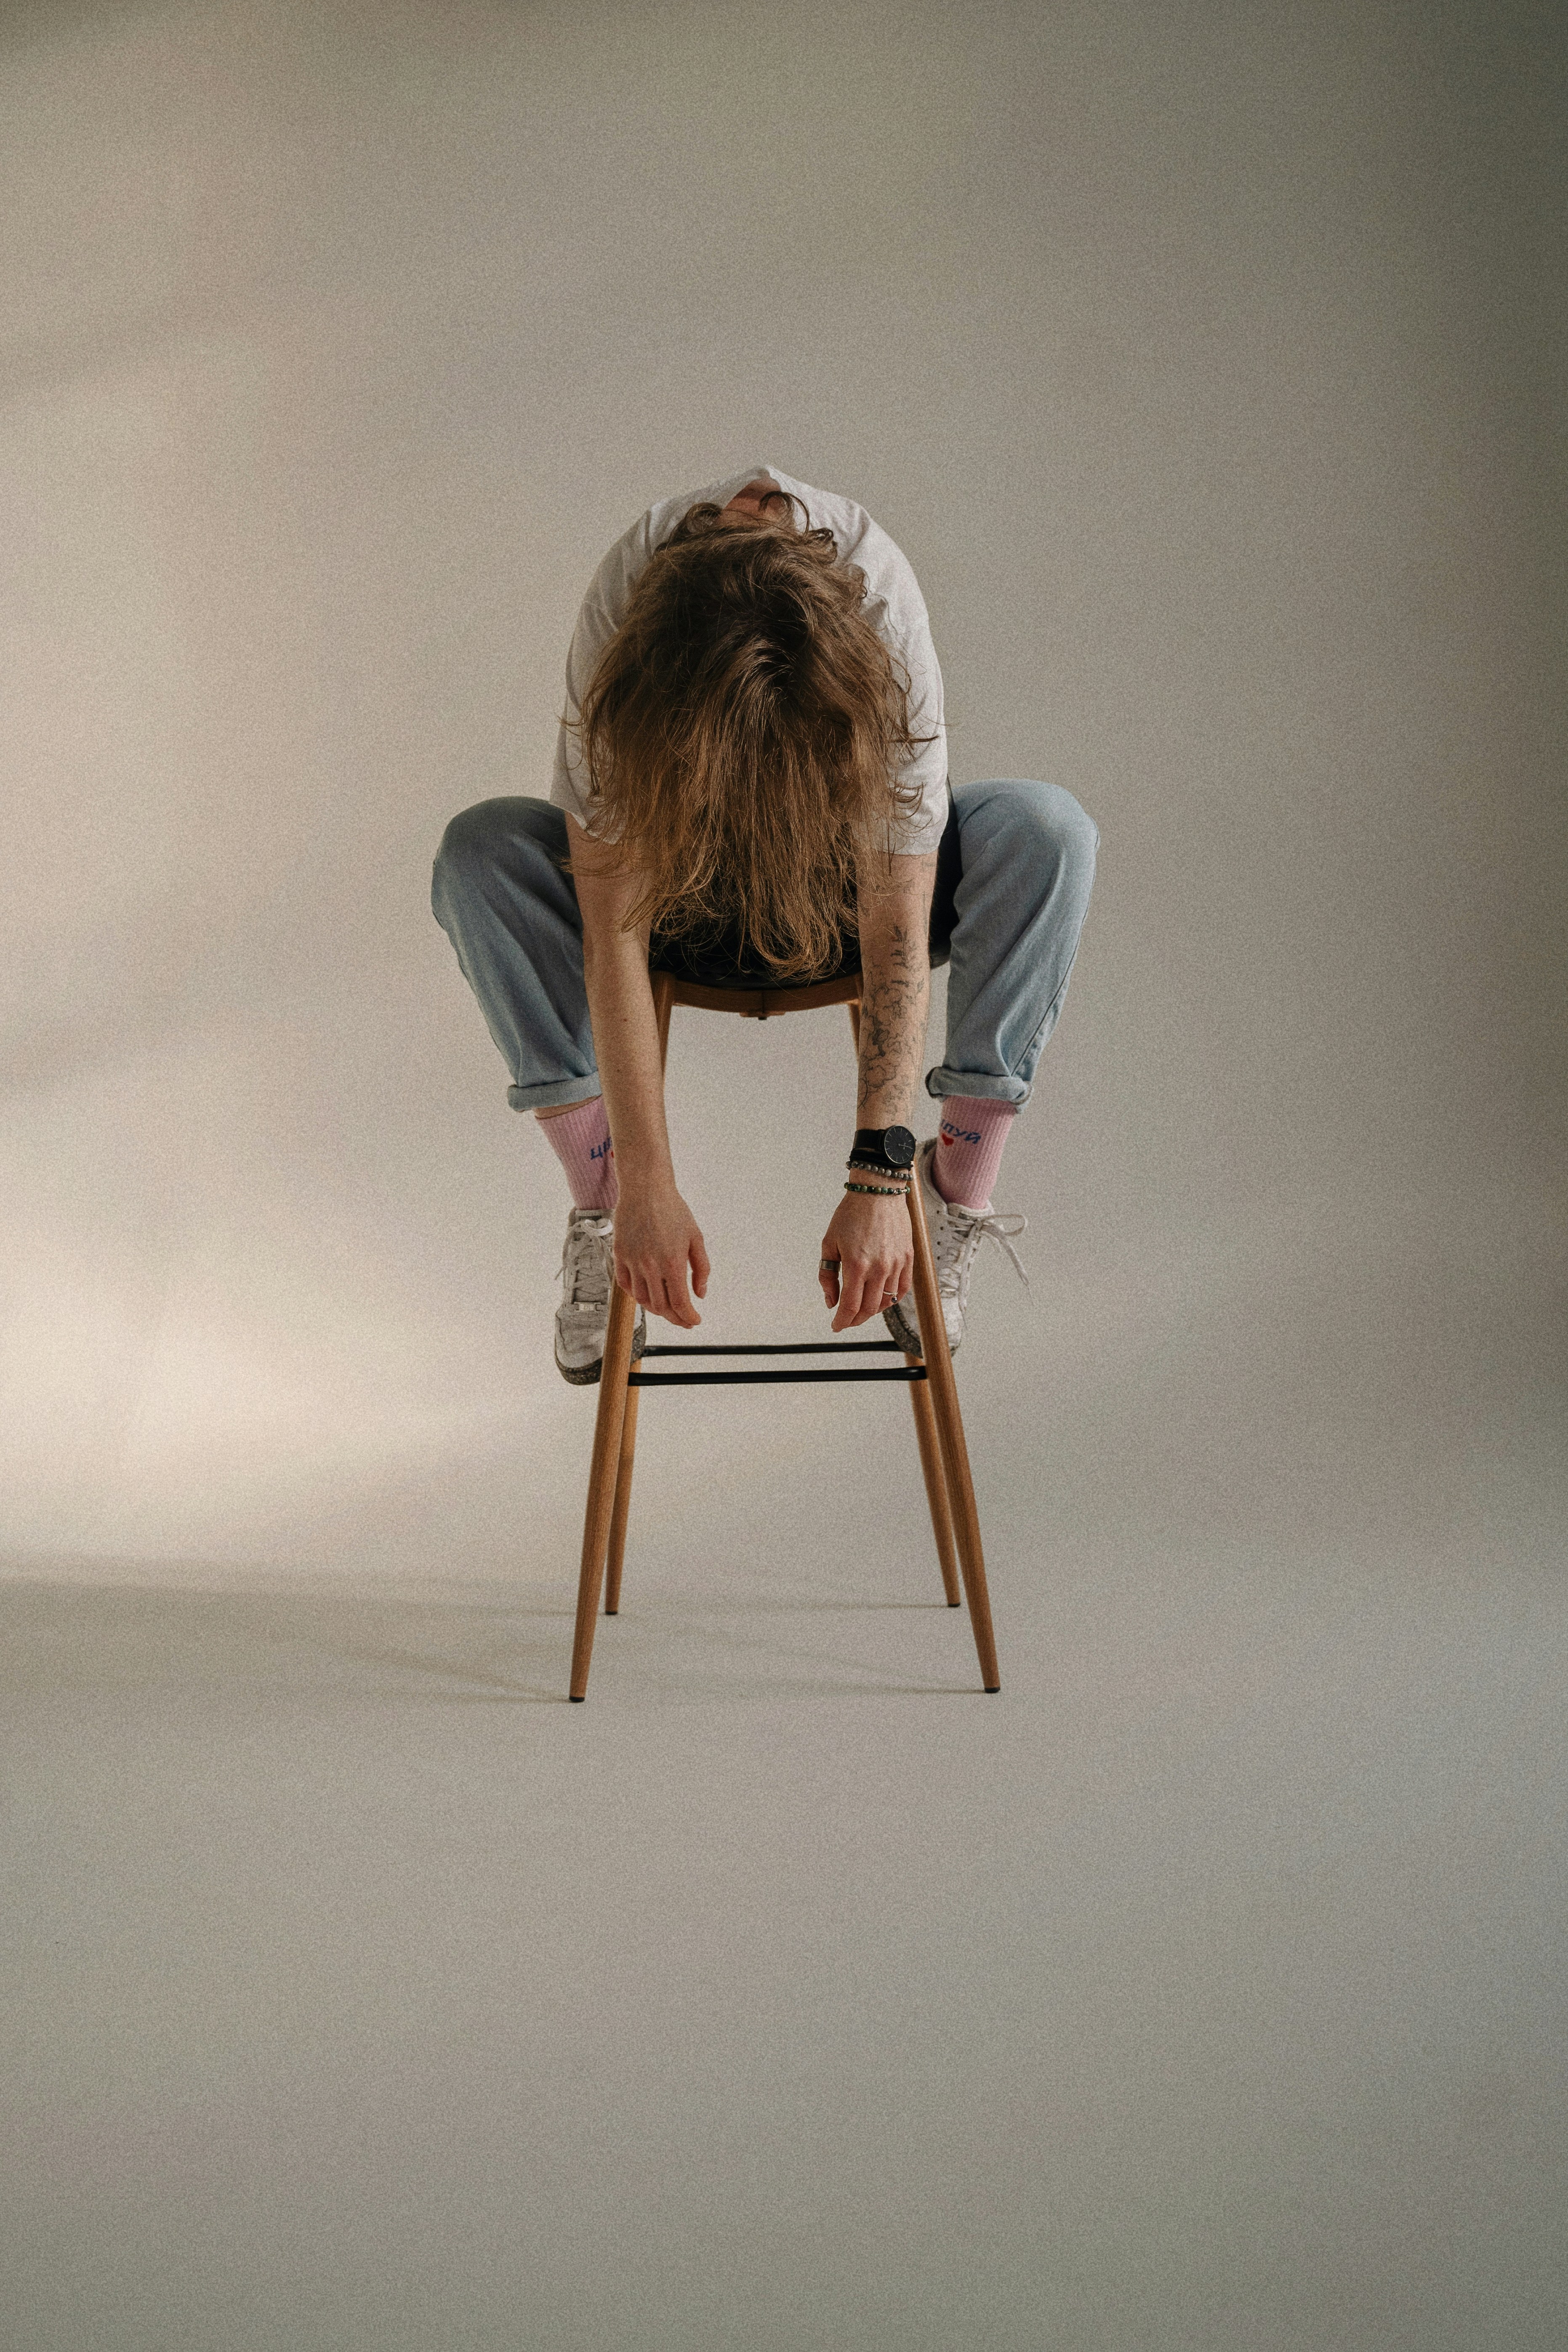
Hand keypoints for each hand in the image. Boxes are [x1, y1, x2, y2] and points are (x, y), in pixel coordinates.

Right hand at [612, 1184, 709, 1327]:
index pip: (680, 1303)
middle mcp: (651, 1265)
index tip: (694, 1321)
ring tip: (666, 1309)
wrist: (646, 1189)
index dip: (688, 1317)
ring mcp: (632, 1261)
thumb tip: (700, 1294)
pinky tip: (646, 1294)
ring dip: (655, 1309)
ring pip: (642, 1299)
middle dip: (675, 1317)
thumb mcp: (696, 1238)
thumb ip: (701, 1269)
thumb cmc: (674, 1211)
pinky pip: (625, 1284)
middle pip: (661, 1306)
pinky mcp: (619, 1254)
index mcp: (673, 1262)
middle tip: (684, 1319)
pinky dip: (636, 1295)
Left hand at [818, 1189, 913, 1331]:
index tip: (836, 1326)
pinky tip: (881, 1297)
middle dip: (855, 1319)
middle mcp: (879, 1267)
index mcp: (856, 1264)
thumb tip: (831, 1301)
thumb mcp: (829, 1243)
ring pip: (886, 1301)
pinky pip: (902, 1289)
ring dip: (872, 1310)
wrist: (878, 1192)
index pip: (850, 1306)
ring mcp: (896, 1264)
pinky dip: (891, 1299)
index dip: (842, 1321)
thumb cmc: (850, 1215)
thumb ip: (827, 1276)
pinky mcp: (908, 1258)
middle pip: (869, 1309)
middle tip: (846, 1319)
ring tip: (861, 1308)